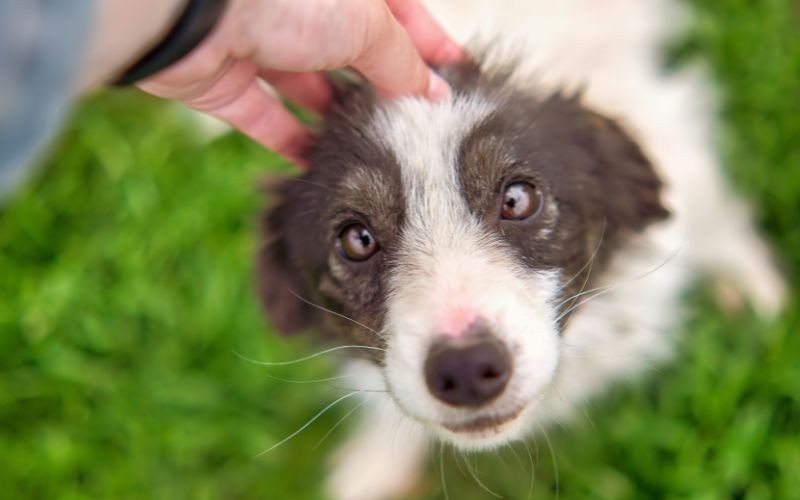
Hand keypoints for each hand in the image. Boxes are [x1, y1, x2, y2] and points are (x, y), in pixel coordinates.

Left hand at [136, 0, 463, 164]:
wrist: (186, 9)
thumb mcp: (366, 24)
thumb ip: (402, 61)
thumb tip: (434, 92)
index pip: (401, 17)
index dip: (432, 48)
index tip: (461, 81)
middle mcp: (302, 11)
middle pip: (355, 57)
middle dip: (384, 91)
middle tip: (419, 130)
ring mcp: (262, 46)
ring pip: (312, 91)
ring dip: (341, 122)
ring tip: (377, 155)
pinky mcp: (227, 84)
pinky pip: (267, 120)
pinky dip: (293, 144)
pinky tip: (322, 167)